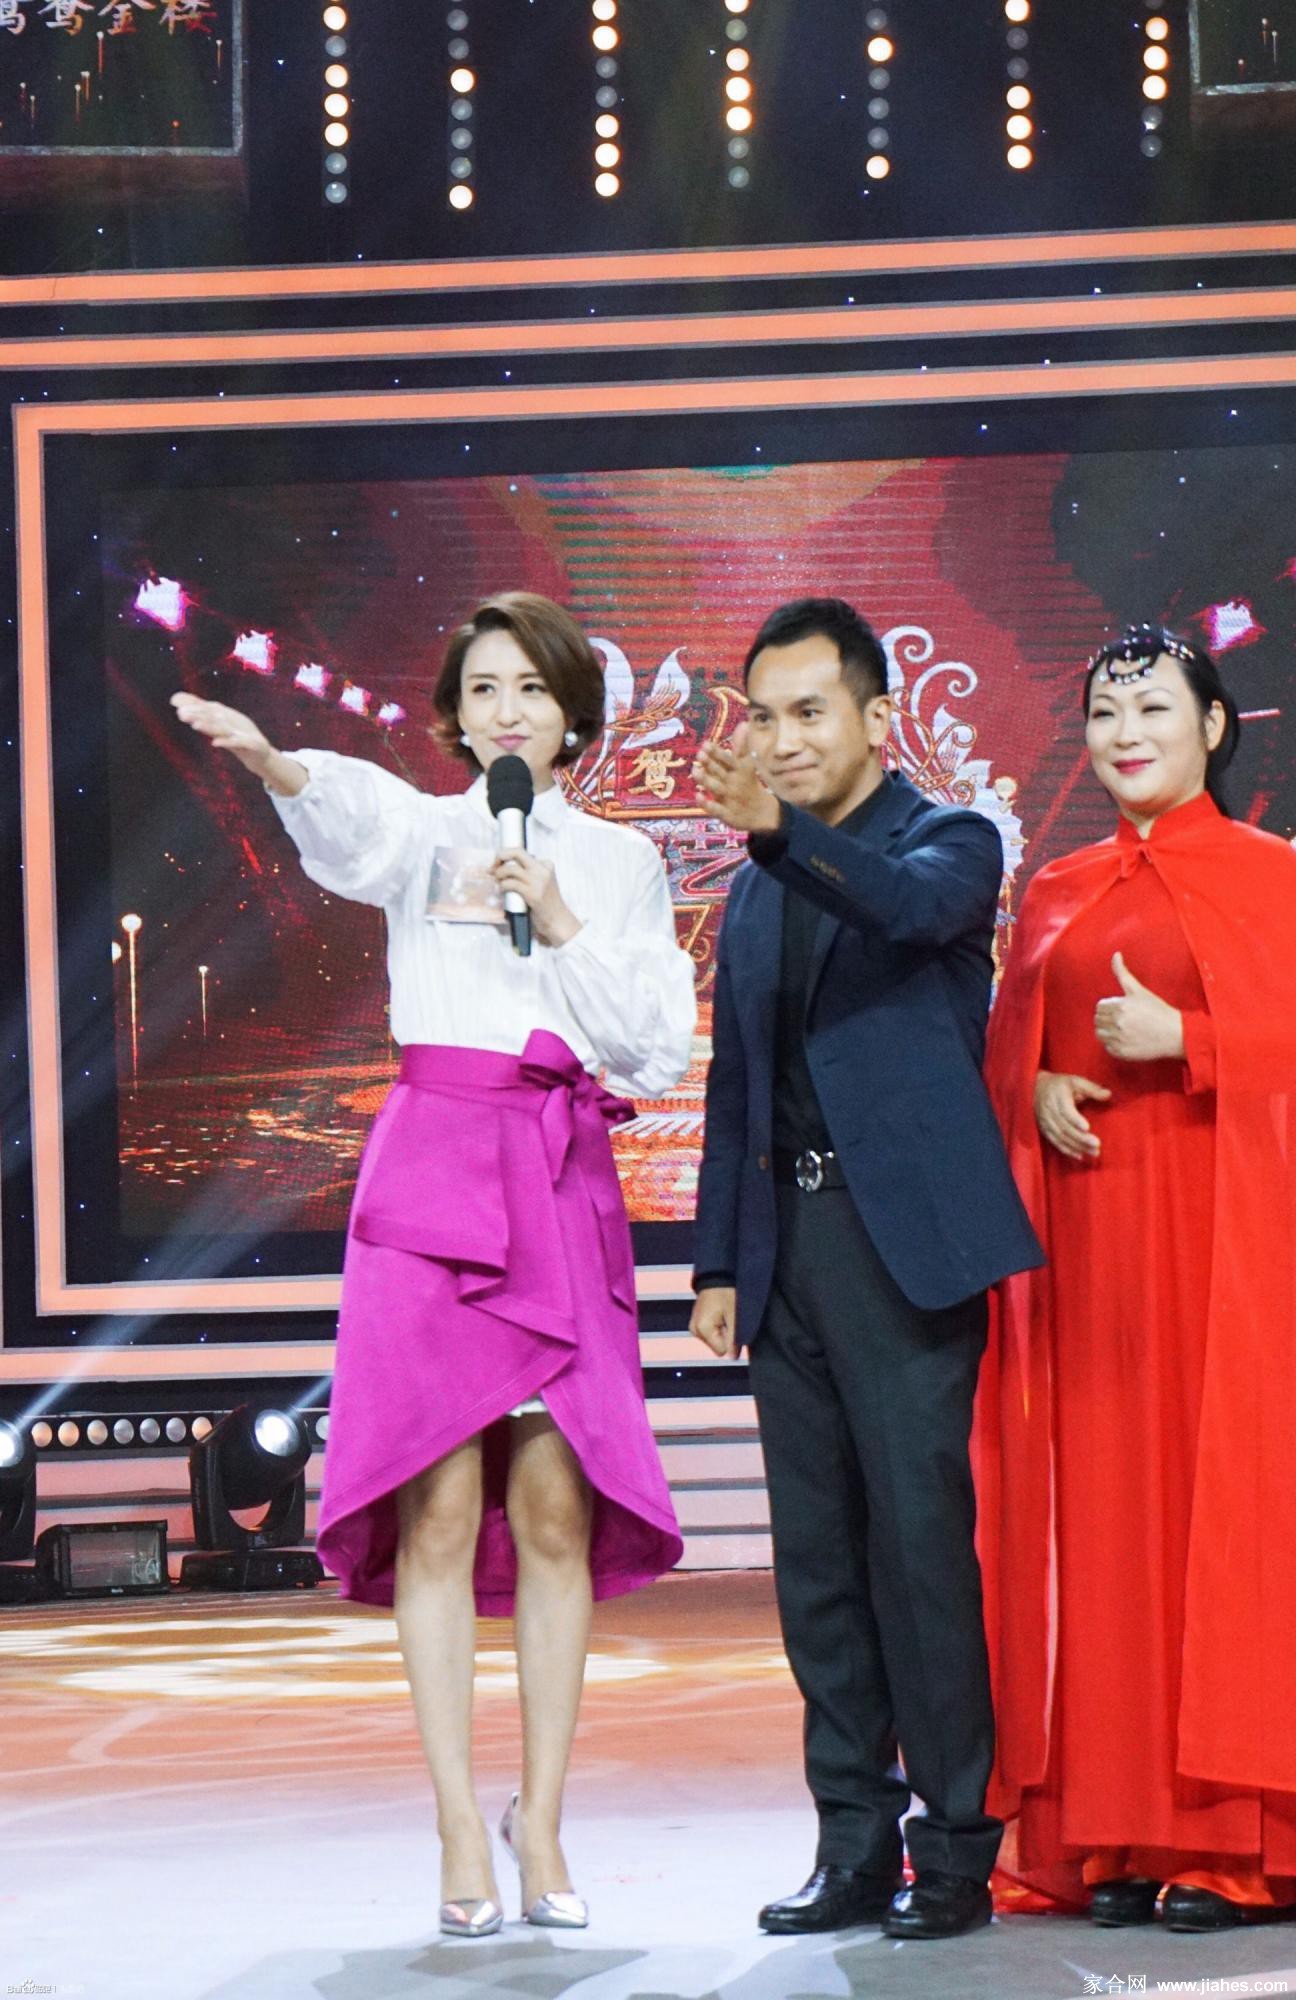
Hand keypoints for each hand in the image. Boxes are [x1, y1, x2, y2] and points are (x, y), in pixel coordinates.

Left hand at [170, 692, 304, 793]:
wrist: (262, 756)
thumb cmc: (238, 739)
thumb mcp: (220, 727)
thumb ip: (202, 717)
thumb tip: (179, 709)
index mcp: (227, 716)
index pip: (207, 708)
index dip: (192, 705)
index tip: (174, 702)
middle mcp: (235, 722)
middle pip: (214, 717)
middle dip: (198, 715)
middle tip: (181, 714)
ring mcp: (244, 733)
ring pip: (224, 729)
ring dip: (210, 726)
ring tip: (195, 725)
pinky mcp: (253, 745)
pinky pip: (237, 744)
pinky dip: (227, 742)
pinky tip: (215, 743)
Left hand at [491, 849, 580, 947]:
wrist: (557, 919)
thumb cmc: (547, 902)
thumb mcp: (543, 882)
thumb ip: (530, 872)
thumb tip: (505, 866)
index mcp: (546, 865)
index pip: (522, 852)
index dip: (506, 855)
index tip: (499, 862)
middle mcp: (543, 870)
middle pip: (517, 852)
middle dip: (501, 855)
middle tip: (493, 865)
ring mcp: (538, 881)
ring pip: (511, 869)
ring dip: (499, 874)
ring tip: (497, 880)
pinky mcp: (532, 893)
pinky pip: (511, 883)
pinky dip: (503, 885)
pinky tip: (503, 889)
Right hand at [689, 1286, 738, 1359]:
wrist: (716, 1276)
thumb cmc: (726, 1293)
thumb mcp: (734, 1315)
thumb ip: (734, 1338)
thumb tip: (733, 1358)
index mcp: (702, 1329)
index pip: (721, 1351)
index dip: (731, 1341)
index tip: (733, 1325)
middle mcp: (695, 1330)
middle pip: (716, 1347)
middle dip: (725, 1336)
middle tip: (729, 1318)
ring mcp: (694, 1326)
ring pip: (714, 1340)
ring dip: (722, 1331)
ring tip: (724, 1313)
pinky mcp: (696, 1322)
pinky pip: (709, 1333)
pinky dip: (716, 1326)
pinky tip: (719, 1313)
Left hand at [694, 724, 781, 835]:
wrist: (761, 813)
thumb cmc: (747, 783)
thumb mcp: (746, 765)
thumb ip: (741, 746)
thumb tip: (743, 723)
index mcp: (739, 770)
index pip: (728, 759)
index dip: (717, 752)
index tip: (706, 744)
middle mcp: (734, 783)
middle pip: (721, 772)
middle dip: (711, 764)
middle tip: (700, 754)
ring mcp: (730, 799)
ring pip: (717, 788)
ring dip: (706, 780)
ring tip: (694, 771)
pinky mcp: (727, 813)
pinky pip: (717, 809)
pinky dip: (708, 804)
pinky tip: (697, 796)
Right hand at [1033, 1070, 1111, 1161]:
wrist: (1035, 1089)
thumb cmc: (1060, 1085)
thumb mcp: (1076, 1081)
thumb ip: (1092, 1088)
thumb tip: (1108, 1094)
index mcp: (1058, 1096)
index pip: (1065, 1110)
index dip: (1075, 1120)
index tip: (1087, 1128)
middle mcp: (1049, 1111)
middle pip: (1064, 1127)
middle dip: (1081, 1138)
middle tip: (1097, 1145)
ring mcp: (1046, 1122)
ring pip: (1061, 1137)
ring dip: (1077, 1146)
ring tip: (1094, 1152)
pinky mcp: (1045, 1130)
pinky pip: (1055, 1142)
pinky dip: (1067, 1150)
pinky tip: (1080, 1155)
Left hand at [1094, 952, 1184, 1062]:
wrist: (1175, 1034)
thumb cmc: (1158, 1010)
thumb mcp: (1139, 990)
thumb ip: (1123, 973)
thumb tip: (1115, 954)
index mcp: (1120, 1006)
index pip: (1100, 1006)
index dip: (1109, 1007)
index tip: (1121, 1009)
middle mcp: (1118, 1023)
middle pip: (1098, 1020)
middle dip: (1107, 1018)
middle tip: (1122, 1019)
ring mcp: (1119, 1039)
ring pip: (1099, 1034)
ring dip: (1106, 1031)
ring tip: (1122, 1029)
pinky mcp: (1122, 1053)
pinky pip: (1107, 1048)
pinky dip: (1113, 1044)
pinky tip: (1126, 1039)